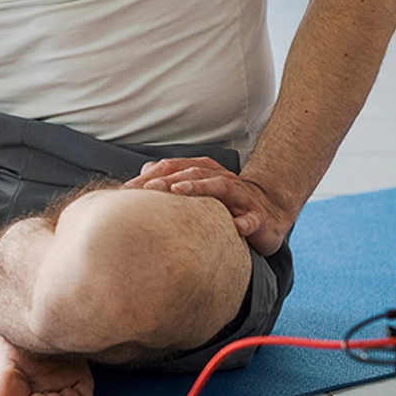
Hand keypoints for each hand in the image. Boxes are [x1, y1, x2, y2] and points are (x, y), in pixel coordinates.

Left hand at [124, 156, 293, 254]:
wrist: (267, 212)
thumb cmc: (225, 204)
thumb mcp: (196, 191)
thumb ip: (170, 182)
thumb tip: (141, 176)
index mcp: (203, 171)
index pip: (173, 168)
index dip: (150, 176)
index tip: (128, 189)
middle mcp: (220, 178)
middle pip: (192, 173)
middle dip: (167, 179)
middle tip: (146, 188)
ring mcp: (240, 195)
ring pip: (219, 186)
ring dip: (198, 187)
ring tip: (177, 191)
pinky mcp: (257, 216)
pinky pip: (251, 219)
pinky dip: (244, 222)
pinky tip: (236, 227)